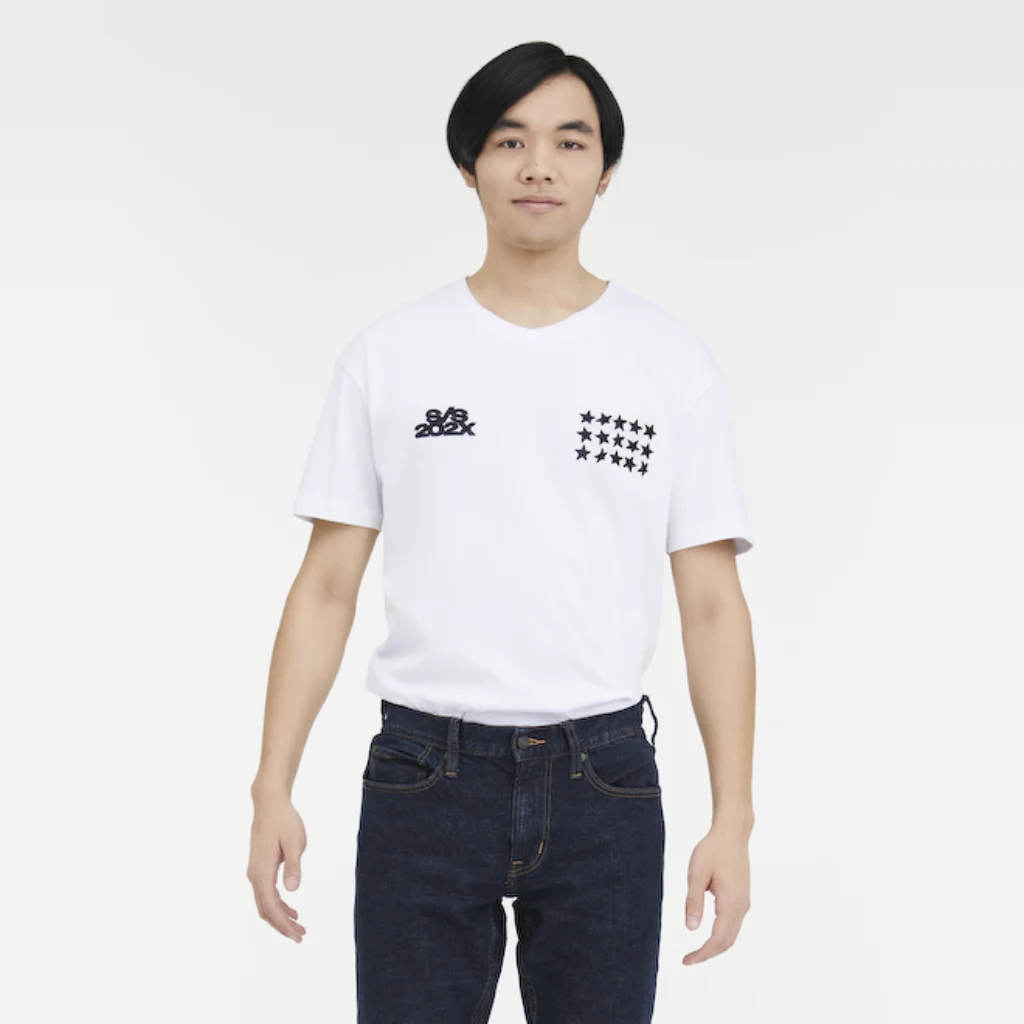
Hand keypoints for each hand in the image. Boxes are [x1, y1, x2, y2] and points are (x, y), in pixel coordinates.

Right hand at [247, 790, 307, 942]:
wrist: (269, 804)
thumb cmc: (284, 821)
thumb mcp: (295, 842)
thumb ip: (293, 866)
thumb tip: (292, 889)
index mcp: (262, 871)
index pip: (271, 906)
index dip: (283, 923)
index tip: (297, 934)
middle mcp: (254, 875)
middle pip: (265, 910)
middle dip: (282, 926)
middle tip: (300, 936)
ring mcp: (255, 872)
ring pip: (264, 903)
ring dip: (279, 917)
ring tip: (298, 926)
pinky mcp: (259, 868)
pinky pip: (265, 893)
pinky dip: (277, 905)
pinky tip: (291, 908)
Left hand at [681, 822, 750, 964]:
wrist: (732, 834)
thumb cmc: (713, 850)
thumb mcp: (696, 874)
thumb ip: (693, 902)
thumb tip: (691, 929)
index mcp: (730, 903)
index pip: (718, 939)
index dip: (702, 954)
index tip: (687, 960)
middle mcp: (741, 907)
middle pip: (727, 942)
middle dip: (708, 954)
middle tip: (689, 959)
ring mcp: (744, 903)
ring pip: (732, 934)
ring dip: (715, 945)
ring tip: (696, 950)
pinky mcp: (742, 897)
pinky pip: (733, 924)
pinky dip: (721, 934)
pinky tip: (708, 932)